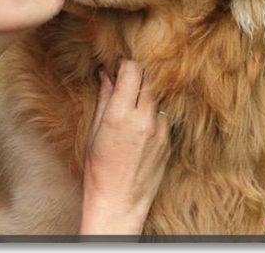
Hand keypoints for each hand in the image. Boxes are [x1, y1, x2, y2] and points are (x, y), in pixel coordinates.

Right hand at [79, 59, 172, 235]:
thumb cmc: (98, 168)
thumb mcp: (94, 130)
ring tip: (134, 100)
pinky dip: (155, 111)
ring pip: (159, 95)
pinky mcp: (169, 141)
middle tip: (127, 78)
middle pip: (150, 78)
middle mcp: (144, 119)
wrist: (118, 201)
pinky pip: (165, 115)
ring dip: (148, 92)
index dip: (125, 63)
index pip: (133, 70)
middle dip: (138, 75)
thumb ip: (105, 98)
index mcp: (120, 115)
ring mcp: (161, 130)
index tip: (118, 64)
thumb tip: (106, 75)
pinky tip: (143, 121)